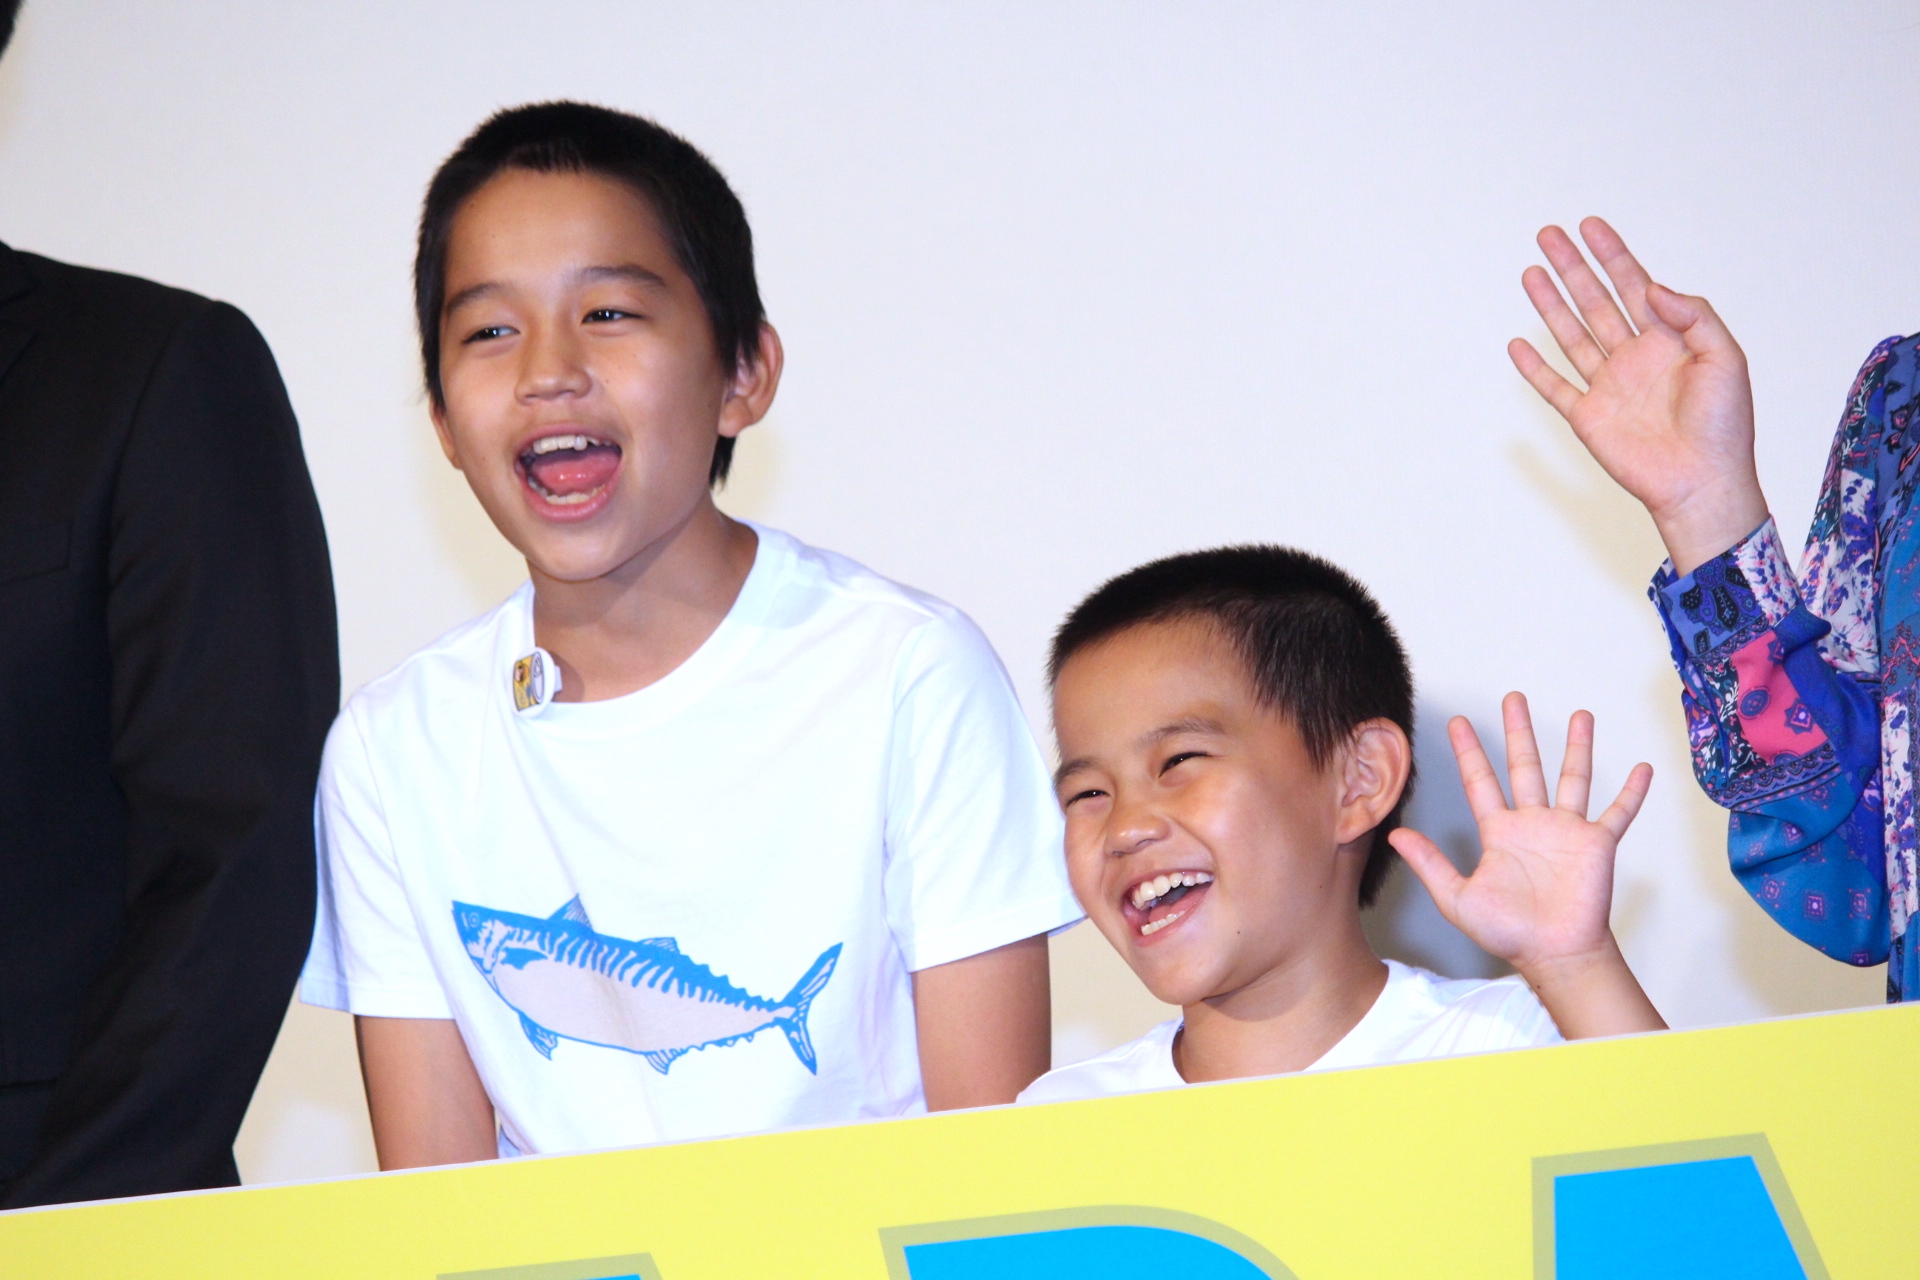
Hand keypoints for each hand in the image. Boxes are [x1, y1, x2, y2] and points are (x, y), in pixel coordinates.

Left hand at [1390, 693, 1664, 1037]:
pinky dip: (1632, 792)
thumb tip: (1395, 835)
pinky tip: (1643, 768)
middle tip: (1513, 698)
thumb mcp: (1458, 897)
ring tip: (1580, 715)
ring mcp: (1567, 831)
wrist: (1553, 953)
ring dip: (1577, 747)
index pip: (1480, 781)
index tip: (1458, 722)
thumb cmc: (1508, 932)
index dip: (1468, 751)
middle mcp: (1533, 823)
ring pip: (1573, 778)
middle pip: (1524, 766)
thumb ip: (1429, 864)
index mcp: (1499, 832)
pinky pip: (1618, 812)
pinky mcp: (1597, 844)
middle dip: (1518, 731)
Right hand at [1510, 217, 1767, 574]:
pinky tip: (1519, 344)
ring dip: (1550, 304)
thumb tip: (1652, 288)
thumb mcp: (1725, 358)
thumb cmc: (1724, 425)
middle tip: (1549, 235)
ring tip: (1532, 272)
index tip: (1590, 226)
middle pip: (1595, 301)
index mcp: (1669, 339)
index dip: (1612, 255)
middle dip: (1573, 267)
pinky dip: (1534, 367)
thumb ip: (1694, 316)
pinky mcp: (1588, 417)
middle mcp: (1634, 357)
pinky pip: (1555, 386)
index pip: (1634, 285)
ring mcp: (1608, 386)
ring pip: (1571, 334)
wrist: (1701, 482)